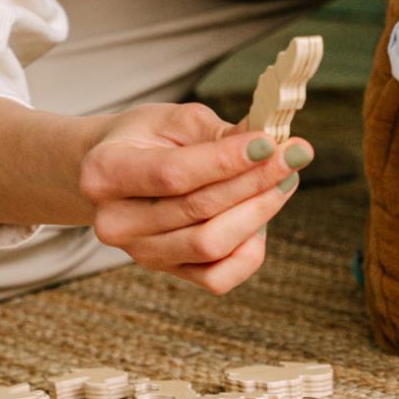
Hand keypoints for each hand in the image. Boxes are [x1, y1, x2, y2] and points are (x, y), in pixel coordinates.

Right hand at [77, 102, 306, 294]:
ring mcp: (140, 253)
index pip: (174, 174)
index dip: (226, 160)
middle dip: (255, 180)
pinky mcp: (168, 272)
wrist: (113, 173)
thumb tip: (269, 144)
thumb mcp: (172, 120)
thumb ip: (217, 132)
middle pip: (198, 210)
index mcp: (104, 173)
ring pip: (211, 245)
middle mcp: (115, 222)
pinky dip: (249, 251)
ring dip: (258, 212)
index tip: (269, 142)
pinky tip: (262, 216)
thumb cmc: (144, 139)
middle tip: (294, 155)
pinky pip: (218, 278)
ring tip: (285, 179)